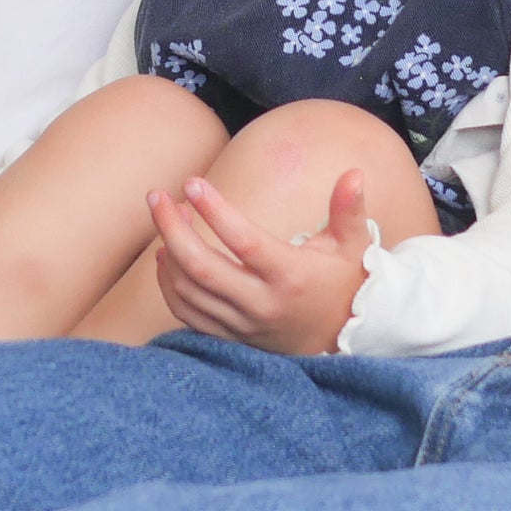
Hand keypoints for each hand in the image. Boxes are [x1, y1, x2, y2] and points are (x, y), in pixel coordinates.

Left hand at [143, 167, 375, 355]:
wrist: (343, 338)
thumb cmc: (344, 282)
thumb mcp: (353, 245)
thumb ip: (349, 209)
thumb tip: (354, 173)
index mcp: (290, 276)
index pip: (244, 242)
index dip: (215, 212)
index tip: (192, 183)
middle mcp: (262, 303)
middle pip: (201, 267)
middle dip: (170, 228)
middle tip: (156, 196)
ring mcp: (242, 324)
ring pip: (188, 290)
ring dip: (168, 251)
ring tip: (168, 216)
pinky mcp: (230, 337)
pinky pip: (186, 313)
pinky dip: (168, 284)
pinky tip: (165, 255)